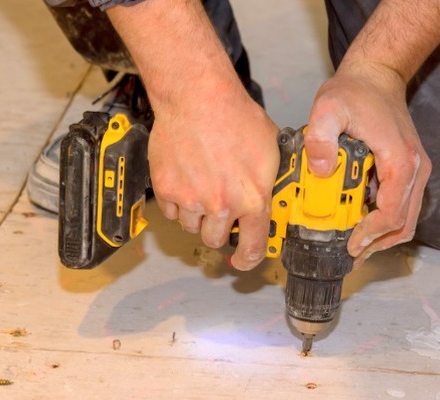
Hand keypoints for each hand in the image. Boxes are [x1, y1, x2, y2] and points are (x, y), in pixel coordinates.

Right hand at [148, 82, 278, 270]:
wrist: (198, 98)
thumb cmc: (234, 116)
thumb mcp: (271, 149)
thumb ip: (268, 180)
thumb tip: (271, 197)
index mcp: (252, 198)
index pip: (252, 246)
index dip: (247, 259)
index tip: (242, 261)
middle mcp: (221, 204)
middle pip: (215, 240)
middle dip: (218, 228)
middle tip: (218, 208)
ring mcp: (191, 199)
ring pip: (191, 225)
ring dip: (196, 214)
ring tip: (202, 185)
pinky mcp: (167, 190)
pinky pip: (171, 210)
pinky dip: (176, 201)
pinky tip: (186, 178)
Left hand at [305, 62, 430, 268]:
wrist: (376, 75)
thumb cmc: (356, 91)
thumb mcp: (327, 108)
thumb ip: (320, 138)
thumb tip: (321, 171)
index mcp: (400, 160)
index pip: (392, 214)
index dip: (371, 235)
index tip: (350, 245)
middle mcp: (415, 169)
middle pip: (404, 224)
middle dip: (377, 244)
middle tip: (350, 254)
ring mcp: (414, 171)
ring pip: (405, 218)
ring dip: (381, 235)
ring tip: (353, 243)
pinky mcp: (407, 171)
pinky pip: (400, 206)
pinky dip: (383, 220)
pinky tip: (358, 219)